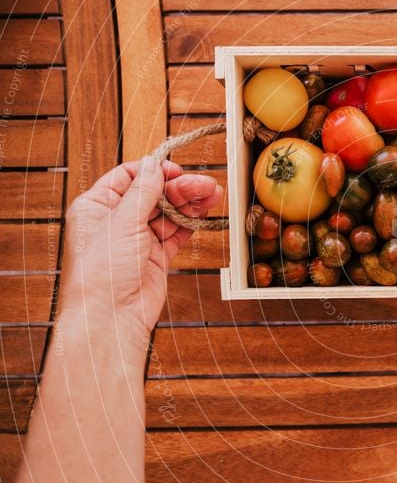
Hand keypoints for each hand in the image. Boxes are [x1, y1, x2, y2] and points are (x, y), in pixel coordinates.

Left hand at [60, 155, 222, 341]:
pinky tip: (205, 211)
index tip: (176, 170)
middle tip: (205, 184)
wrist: (110, 317)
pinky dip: (191, 222)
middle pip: (153, 194)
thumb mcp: (122, 221)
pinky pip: (176, 233)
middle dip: (180, 188)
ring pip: (168, 213)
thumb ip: (142, 191)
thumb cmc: (102, 272)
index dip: (153, 171)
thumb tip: (153, 165)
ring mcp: (137, 240)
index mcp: (97, 206)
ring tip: (213, 193)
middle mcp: (116, 221)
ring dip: (190, 203)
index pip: (128, 177)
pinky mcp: (156, 257)